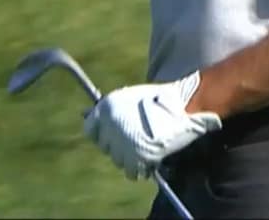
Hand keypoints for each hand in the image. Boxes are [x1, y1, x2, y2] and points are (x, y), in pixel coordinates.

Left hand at [82, 72, 222, 179]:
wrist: (185, 104)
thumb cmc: (160, 99)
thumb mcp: (130, 96)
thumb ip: (110, 109)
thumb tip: (83, 114)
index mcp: (106, 107)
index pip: (90, 129)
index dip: (102, 134)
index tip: (113, 136)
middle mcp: (110, 124)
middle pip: (106, 148)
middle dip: (119, 147)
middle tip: (137, 140)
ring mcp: (123, 141)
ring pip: (118, 161)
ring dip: (131, 159)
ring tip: (146, 149)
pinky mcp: (137, 156)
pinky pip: (133, 172)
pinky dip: (141, 169)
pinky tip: (151, 159)